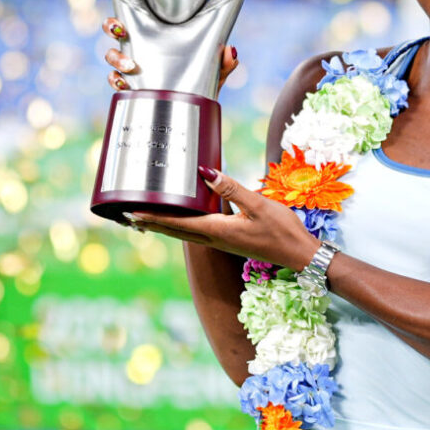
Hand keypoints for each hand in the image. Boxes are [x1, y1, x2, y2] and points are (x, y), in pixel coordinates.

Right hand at [102, 17, 239, 91]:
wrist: (198, 116)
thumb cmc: (204, 85)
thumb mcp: (216, 72)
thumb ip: (224, 63)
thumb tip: (231, 51)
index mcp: (159, 41)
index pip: (137, 20)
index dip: (124, 15)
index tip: (123, 18)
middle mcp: (143, 52)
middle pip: (115, 33)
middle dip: (112, 28)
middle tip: (121, 33)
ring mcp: (134, 71)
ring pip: (111, 58)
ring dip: (115, 59)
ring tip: (129, 67)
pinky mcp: (132, 91)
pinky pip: (116, 86)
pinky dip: (116, 84)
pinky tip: (125, 86)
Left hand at [125, 167, 319, 272]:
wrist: (301, 255)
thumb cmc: (282, 230)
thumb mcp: (258, 205)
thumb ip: (232, 189)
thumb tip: (206, 173)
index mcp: (219, 230)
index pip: (178, 223)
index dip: (154, 217)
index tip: (132, 213)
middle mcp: (215, 239)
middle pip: (176, 231)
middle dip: (152, 223)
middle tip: (128, 215)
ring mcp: (223, 242)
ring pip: (186, 233)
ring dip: (165, 226)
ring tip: (148, 218)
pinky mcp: (230, 241)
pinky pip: (198, 232)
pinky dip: (183, 226)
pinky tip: (184, 218)